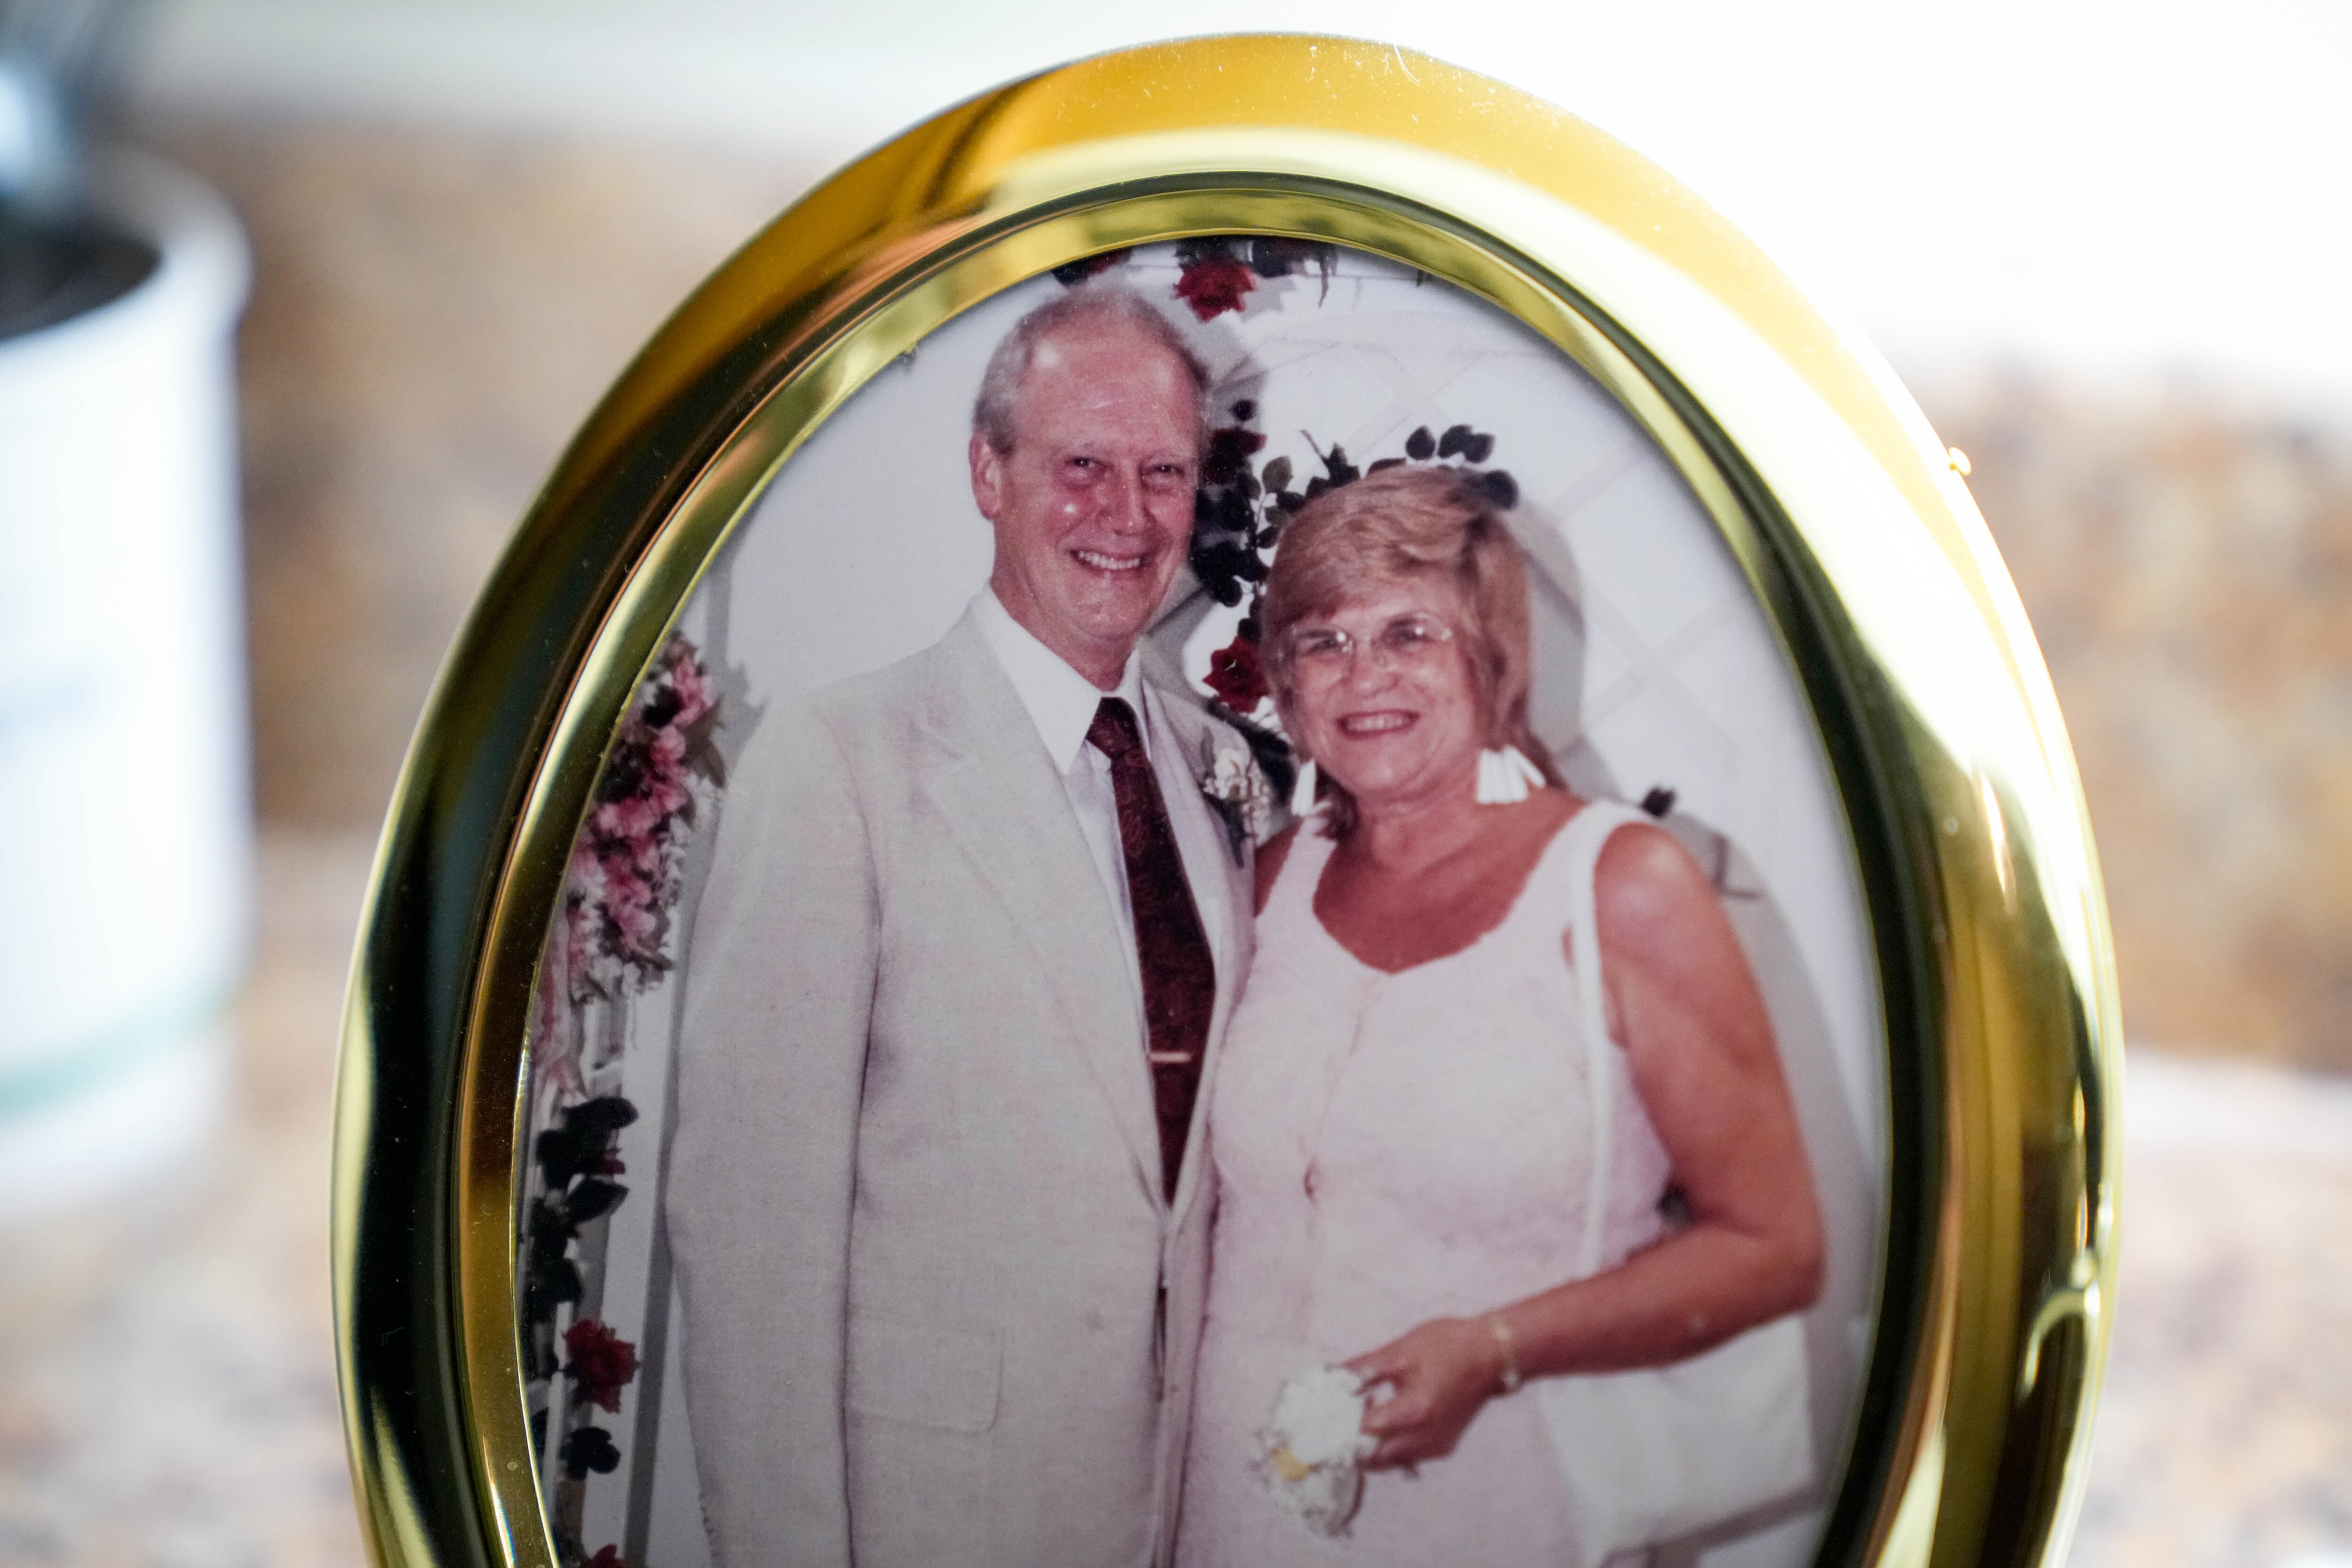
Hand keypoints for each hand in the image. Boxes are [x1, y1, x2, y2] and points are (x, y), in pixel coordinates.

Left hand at [1342, 1317, 1505, 1471]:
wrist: (1491, 1355)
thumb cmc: (1447, 1345)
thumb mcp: (1400, 1351)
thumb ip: (1362, 1369)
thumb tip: (1328, 1377)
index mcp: (1413, 1412)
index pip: (1362, 1433)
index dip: (1338, 1425)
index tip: (1321, 1413)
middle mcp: (1425, 1438)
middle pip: (1372, 1457)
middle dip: (1349, 1443)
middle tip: (1332, 1421)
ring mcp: (1435, 1447)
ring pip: (1388, 1461)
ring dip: (1367, 1446)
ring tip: (1356, 1417)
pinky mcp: (1442, 1447)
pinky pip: (1405, 1457)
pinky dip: (1387, 1446)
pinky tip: (1380, 1420)